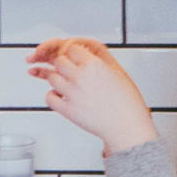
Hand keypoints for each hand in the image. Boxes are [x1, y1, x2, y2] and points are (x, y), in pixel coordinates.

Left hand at [28, 37, 157, 151]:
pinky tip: (63, 96)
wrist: (127, 128)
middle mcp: (81, 77)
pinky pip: (49, 97)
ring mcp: (72, 94)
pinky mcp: (68, 110)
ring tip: (69, 84)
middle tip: (71, 71)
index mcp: (94, 65)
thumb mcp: (118, 71)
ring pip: (51, 78)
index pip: (71, 48)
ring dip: (58, 79)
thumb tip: (87, 49)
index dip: (73, 53)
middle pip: (59, 61)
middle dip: (64, 65)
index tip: (75, 58)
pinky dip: (53, 95)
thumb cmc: (127, 103)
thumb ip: (100, 57)